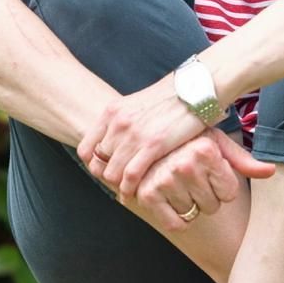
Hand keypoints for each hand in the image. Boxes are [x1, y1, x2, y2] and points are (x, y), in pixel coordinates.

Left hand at [78, 73, 213, 199]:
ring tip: (130, 193)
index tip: (107, 172)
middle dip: (109, 177)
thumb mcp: (138, 103)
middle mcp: (118, 123)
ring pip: (112, 173)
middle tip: (120, 186)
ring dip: (120, 187)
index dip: (94, 165)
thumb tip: (119, 138)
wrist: (196, 88)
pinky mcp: (153, 145)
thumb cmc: (173, 97)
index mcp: (112, 112)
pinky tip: (137, 194)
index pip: (87, 149)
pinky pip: (131, 176)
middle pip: (99, 163)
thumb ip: (124, 120)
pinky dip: (131, 189)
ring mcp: (134, 134)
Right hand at [121, 129, 276, 231]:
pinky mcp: (147, 195)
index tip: (210, 173)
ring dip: (188, 205)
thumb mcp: (217, 143)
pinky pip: (175, 224)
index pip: (229, 193)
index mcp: (205, 150)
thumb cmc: (188, 142)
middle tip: (192, 180)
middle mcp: (185, 164)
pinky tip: (169, 200)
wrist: (148, 140)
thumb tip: (271, 171)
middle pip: (212, 206)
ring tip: (179, 185)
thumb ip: (244, 160)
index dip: (222, 187)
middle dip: (205, 197)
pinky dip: (175, 219)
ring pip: (193, 214)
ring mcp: (164, 180)